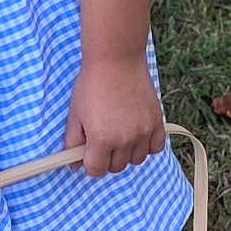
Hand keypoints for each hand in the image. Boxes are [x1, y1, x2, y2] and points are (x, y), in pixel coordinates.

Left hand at [64, 55, 164, 176]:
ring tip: (118, 133)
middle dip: (106, 158)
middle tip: (101, 139)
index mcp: (101, 139)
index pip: (96, 170)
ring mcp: (144, 132)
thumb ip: (73, 142)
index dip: (89, 163)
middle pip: (116, 167)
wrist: (116, 60)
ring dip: (126, 153)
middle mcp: (125, 139)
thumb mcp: (75, 114)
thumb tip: (74, 165)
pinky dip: (147, 145)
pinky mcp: (157, 122)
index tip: (88, 153)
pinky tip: (136, 133)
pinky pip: (155, 148)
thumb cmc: (92, 84)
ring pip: (136, 160)